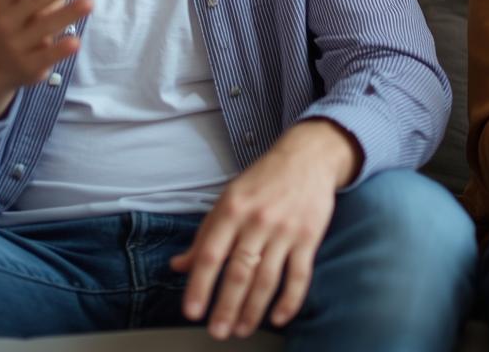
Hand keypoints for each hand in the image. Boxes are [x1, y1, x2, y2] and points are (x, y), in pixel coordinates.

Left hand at [171, 120, 357, 339]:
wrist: (308, 157)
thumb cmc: (263, 179)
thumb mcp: (228, 199)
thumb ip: (205, 234)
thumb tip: (179, 266)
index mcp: (232, 209)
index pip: (210, 254)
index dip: (199, 286)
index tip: (192, 312)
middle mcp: (258, 220)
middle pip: (239, 273)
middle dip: (226, 307)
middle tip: (218, 332)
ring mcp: (285, 230)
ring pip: (267, 279)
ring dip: (253, 310)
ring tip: (242, 330)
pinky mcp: (309, 237)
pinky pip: (299, 275)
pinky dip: (289, 300)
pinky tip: (279, 318)